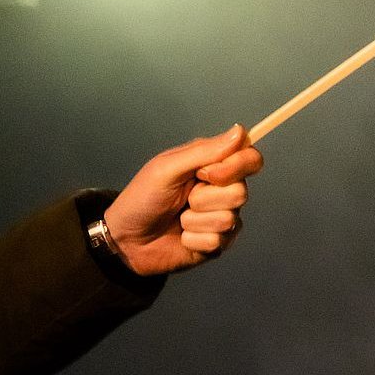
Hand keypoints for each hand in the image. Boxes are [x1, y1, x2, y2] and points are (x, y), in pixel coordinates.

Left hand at [102, 125, 264, 275]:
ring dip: (195, 220)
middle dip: (205, 198)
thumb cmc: (141, 199)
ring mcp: (222, 217)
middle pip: (241, 192)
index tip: (207, 174)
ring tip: (178, 219)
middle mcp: (223, 191)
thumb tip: (241, 131)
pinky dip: (193, 239)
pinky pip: (218, 240)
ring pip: (228, 218)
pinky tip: (181, 237)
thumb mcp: (166, 169)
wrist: (124, 241)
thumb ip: (204, 151)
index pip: (250, 159)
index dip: (237, 166)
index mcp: (214, 166)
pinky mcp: (216, 243)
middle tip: (183, 199)